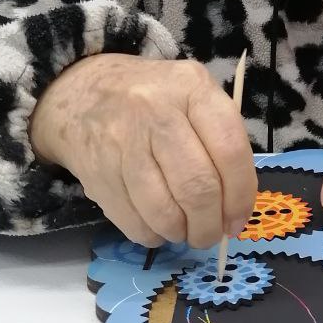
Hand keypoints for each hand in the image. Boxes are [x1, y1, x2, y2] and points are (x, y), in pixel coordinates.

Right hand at [29, 54, 255, 248]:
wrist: (81, 93)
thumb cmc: (154, 98)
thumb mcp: (193, 95)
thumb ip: (219, 140)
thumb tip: (235, 208)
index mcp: (192, 88)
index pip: (230, 150)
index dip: (240, 196)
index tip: (238, 220)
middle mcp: (156, 110)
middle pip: (197, 187)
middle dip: (210, 225)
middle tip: (211, 235)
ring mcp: (122, 142)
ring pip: (164, 212)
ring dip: (181, 233)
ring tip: (185, 231)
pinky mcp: (96, 172)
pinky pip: (133, 223)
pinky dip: (152, 235)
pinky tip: (157, 226)